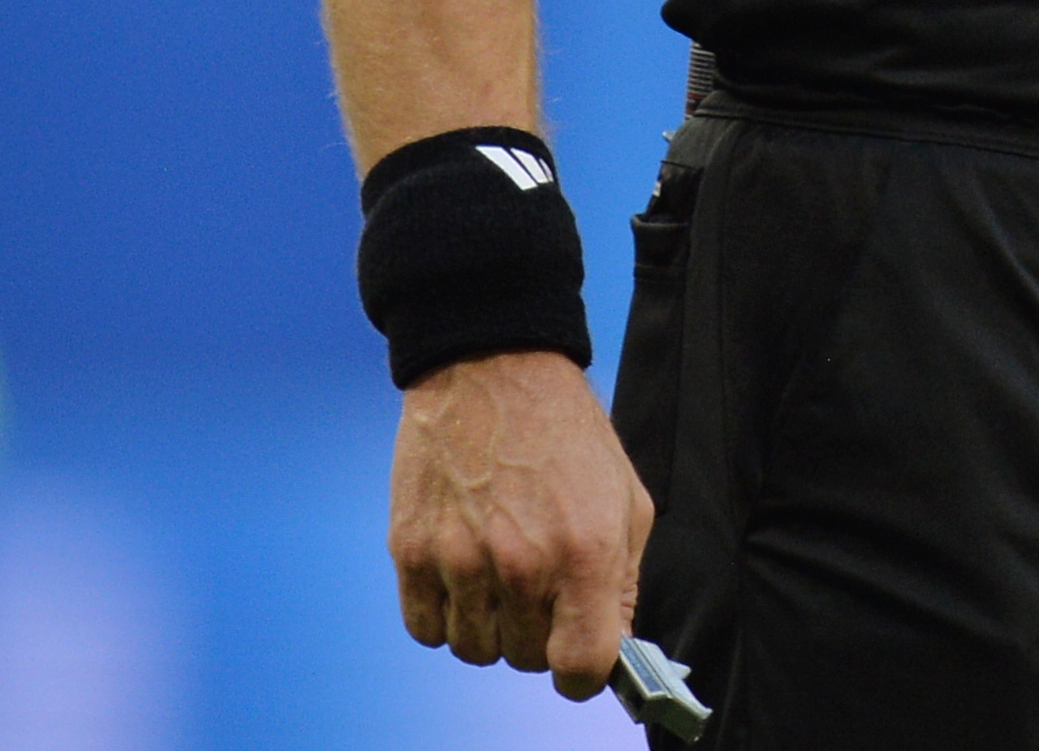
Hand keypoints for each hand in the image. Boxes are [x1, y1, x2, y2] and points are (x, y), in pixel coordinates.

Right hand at [388, 350, 654, 699]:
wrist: (492, 366)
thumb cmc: (565, 431)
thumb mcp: (627, 498)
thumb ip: (623, 581)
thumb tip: (609, 646)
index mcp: (584, 550)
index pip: (582, 665)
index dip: (583, 673)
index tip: (578, 661)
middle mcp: (521, 563)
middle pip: (526, 659)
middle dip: (539, 636)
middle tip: (540, 587)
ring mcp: (460, 559)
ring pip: (475, 649)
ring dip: (490, 626)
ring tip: (500, 572)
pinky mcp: (411, 551)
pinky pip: (425, 629)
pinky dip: (444, 616)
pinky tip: (462, 575)